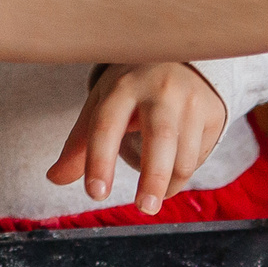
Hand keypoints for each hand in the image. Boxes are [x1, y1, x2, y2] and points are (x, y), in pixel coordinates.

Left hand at [47, 63, 228, 214]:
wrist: (179, 58)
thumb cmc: (132, 89)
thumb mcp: (102, 106)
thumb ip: (79, 145)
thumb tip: (54, 178)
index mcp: (122, 87)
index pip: (106, 126)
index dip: (99, 161)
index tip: (96, 193)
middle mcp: (160, 90)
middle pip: (160, 139)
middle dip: (152, 178)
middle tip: (144, 209)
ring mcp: (191, 100)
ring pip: (183, 158)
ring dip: (166, 186)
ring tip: (153, 194)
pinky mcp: (213, 112)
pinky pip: (199, 158)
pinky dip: (182, 175)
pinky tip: (172, 167)